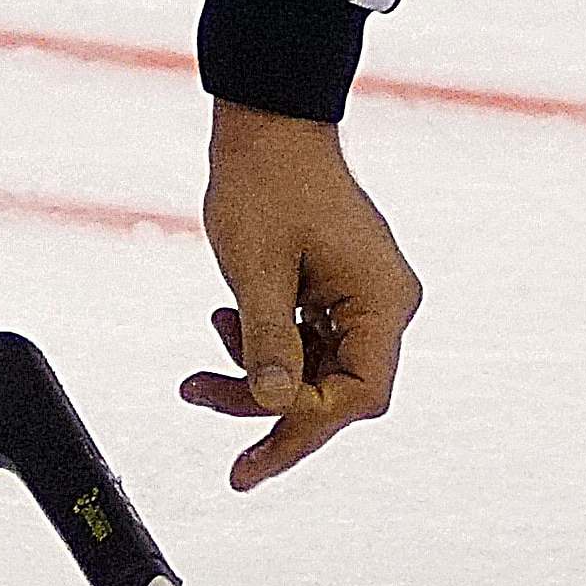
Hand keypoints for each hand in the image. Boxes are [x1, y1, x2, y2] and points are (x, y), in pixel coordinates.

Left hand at [181, 103, 421, 490]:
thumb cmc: (265, 184)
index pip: (356, 398)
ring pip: (316, 371)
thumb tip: (276, 406)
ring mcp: (363, 298)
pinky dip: (265, 346)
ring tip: (199, 363)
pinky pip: (308, 343)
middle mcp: (385, 305)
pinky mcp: (338, 291)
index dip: (302, 433)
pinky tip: (223, 320)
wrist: (266, 121)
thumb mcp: (257, 270)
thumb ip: (268, 343)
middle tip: (202, 403)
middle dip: (270, 407)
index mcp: (383, 301)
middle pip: (336, 392)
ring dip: (257, 376)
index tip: (248, 463)